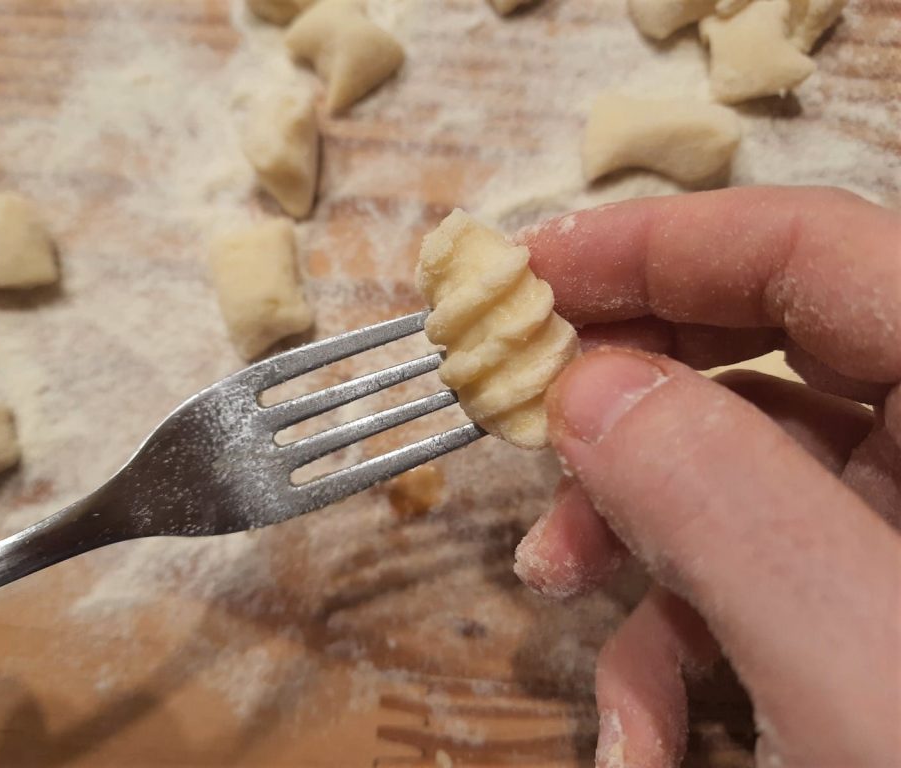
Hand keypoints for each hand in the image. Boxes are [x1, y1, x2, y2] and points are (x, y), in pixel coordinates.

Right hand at [512, 187, 900, 767]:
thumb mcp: (859, 673)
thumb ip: (722, 505)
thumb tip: (581, 386)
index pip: (807, 245)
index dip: (651, 242)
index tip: (515, 278)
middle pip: (764, 344)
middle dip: (628, 391)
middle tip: (520, 425)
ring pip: (746, 465)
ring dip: (636, 524)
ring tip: (557, 591)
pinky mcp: (883, 602)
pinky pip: (762, 564)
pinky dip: (681, 620)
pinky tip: (644, 715)